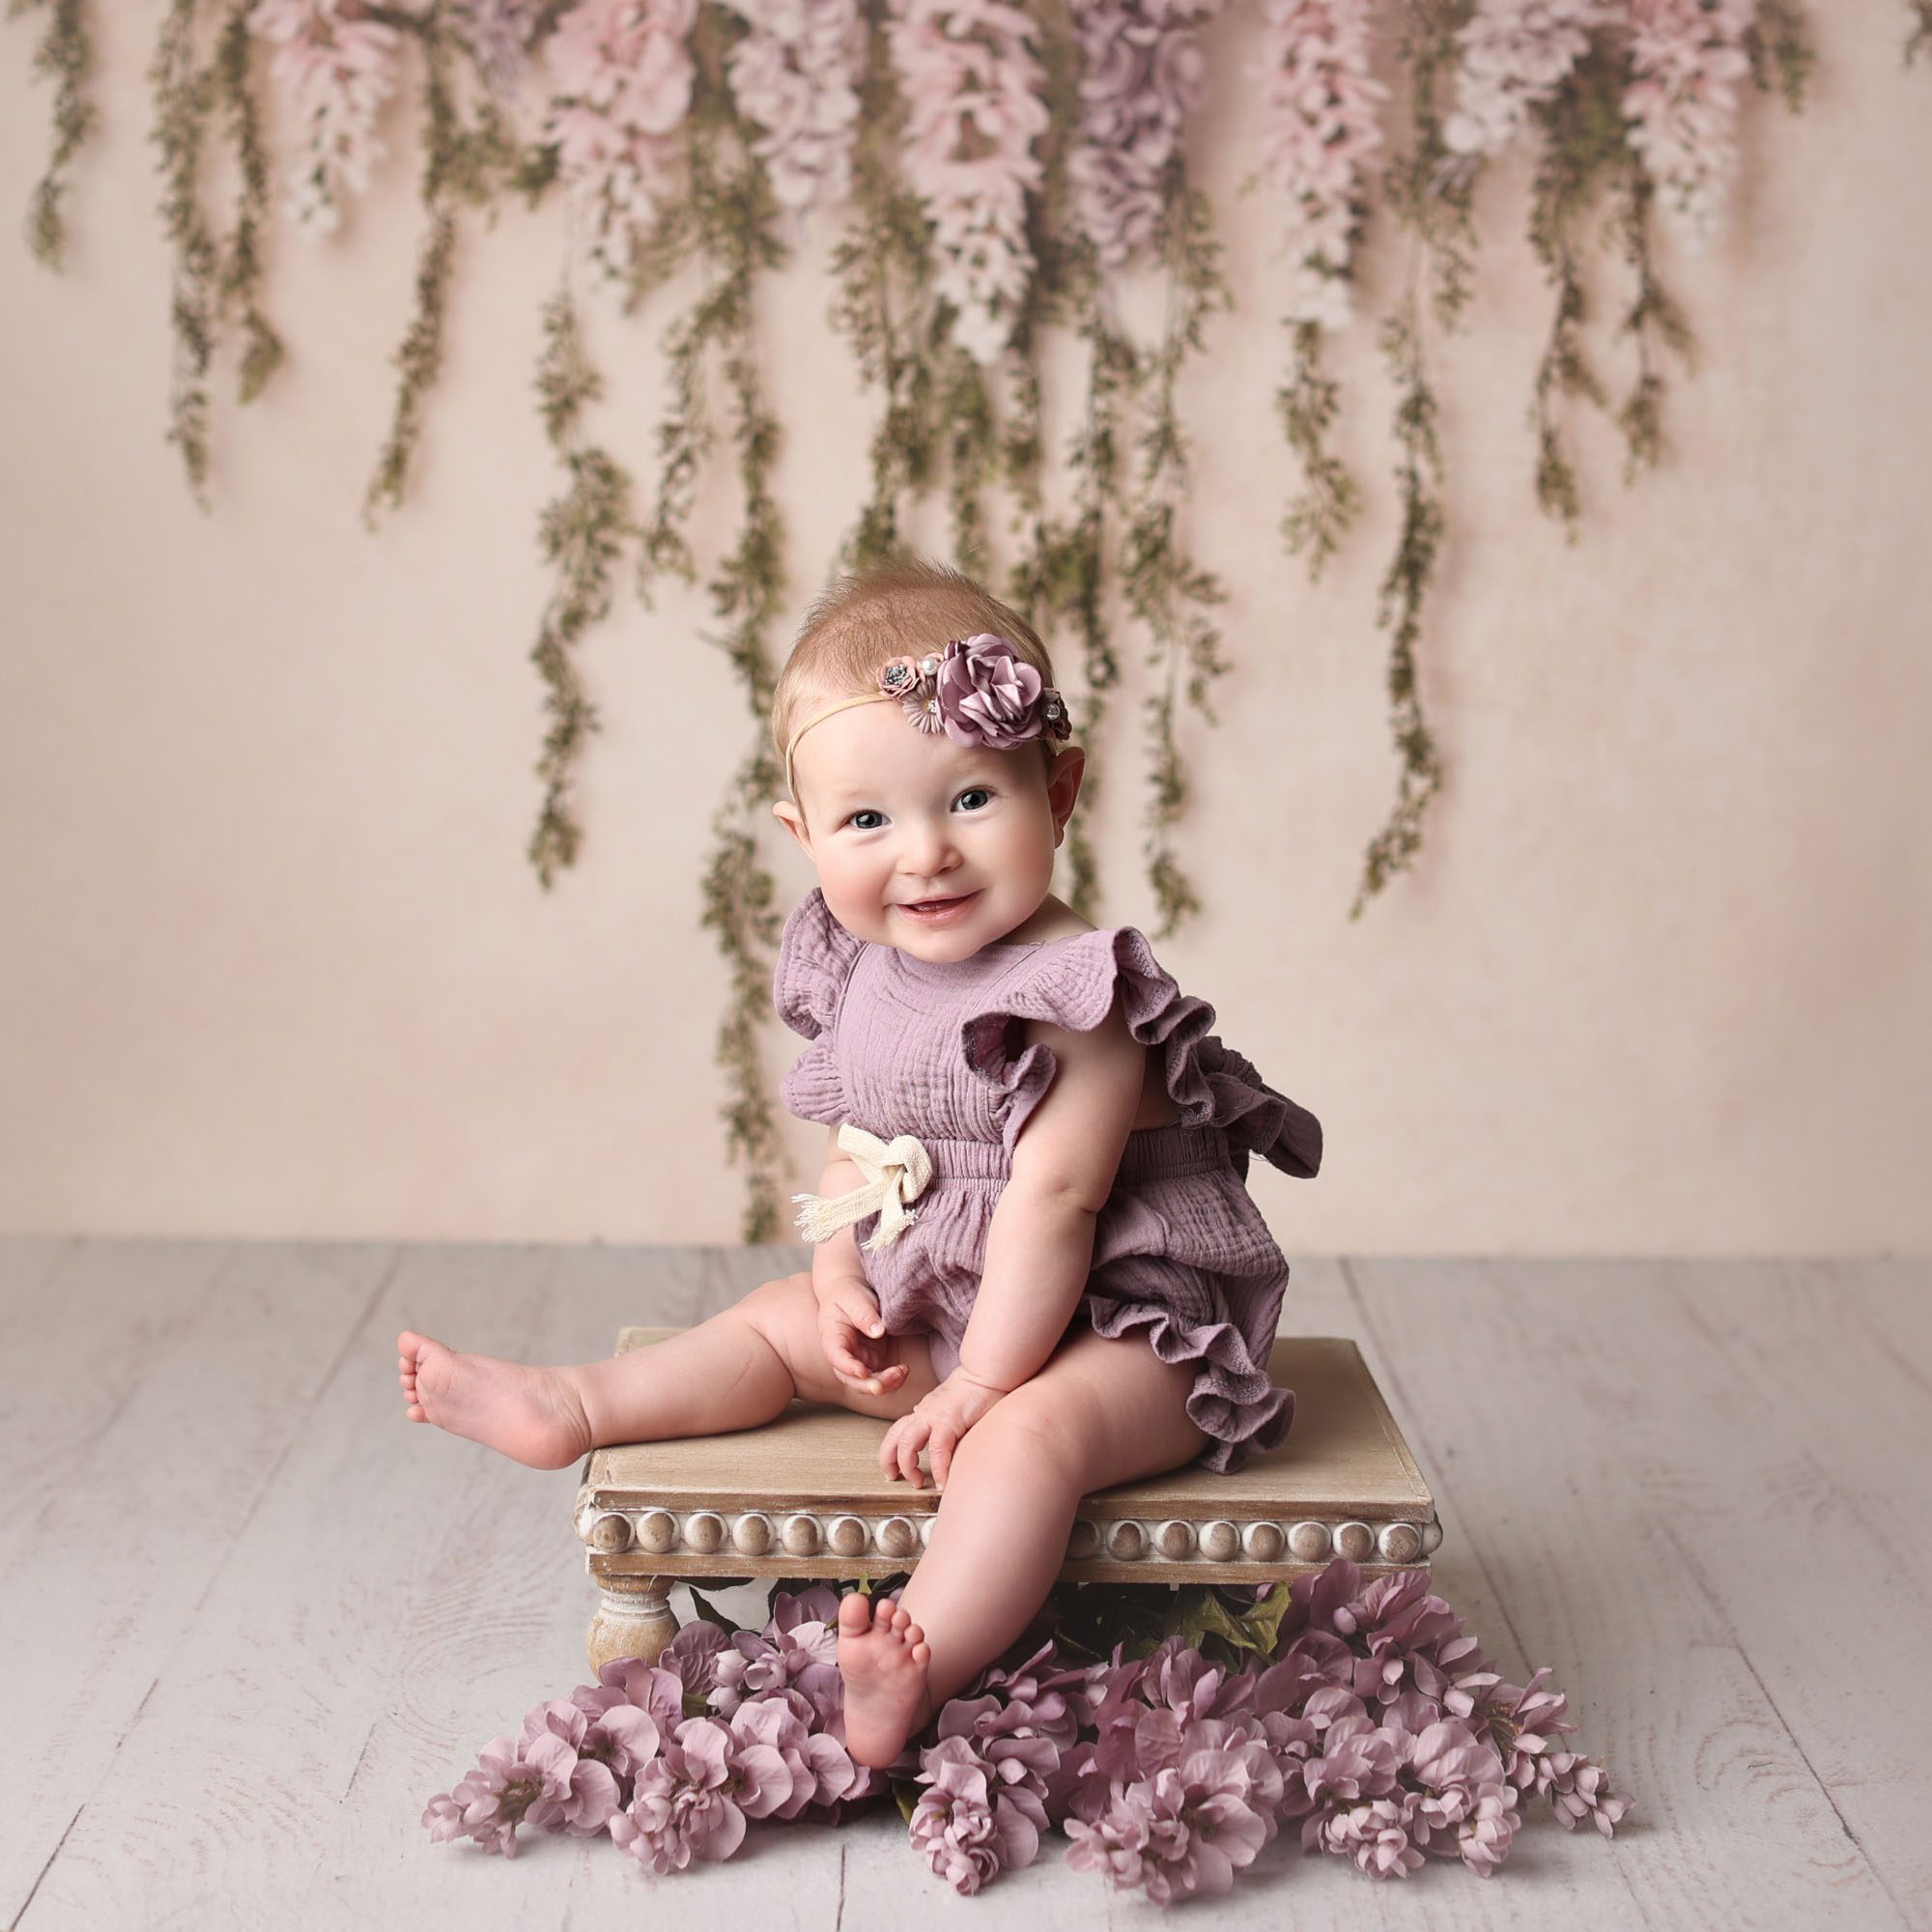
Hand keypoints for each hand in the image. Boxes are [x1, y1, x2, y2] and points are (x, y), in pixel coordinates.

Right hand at [815, 1277, 908, 1397]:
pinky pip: (881, 1377)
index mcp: (832, 1338)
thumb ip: (864, 1314)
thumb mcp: (854, 1298)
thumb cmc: (849, 1293)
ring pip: (868, 1382)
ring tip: (902, 1371)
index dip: (848, 1367)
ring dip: (885, 1383)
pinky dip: (893, 1379)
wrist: (852, 1292)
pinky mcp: (873, 1360)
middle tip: (888, 1380)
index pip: (837, 1357)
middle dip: (869, 1385)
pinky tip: (904, 1370)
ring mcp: (859, 1360)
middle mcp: (844, 1355)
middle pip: (851, 1379)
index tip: (863, 1371)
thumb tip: (877, 1330)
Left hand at [878, 1369, 1009, 1490]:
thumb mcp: (957, 1409)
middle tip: (893, 1477)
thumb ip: (949, 1426)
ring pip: (905, 1443)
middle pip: (893, 1436)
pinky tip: (942, 1482)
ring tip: (917, 1483)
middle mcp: (924, 1412)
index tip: (898, 1468)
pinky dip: (938, 1469)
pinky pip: (936, 1450)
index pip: (900, 1431)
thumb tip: (950, 1448)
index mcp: (926, 1411)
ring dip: (907, 1466)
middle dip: (887, 1459)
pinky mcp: (948, 1420)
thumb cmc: (980, 1388)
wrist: (988, 1370)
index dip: (894, 1451)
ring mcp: (933, 1415)